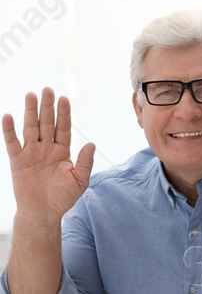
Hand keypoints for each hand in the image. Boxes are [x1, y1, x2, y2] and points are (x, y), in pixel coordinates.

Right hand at [2, 89, 93, 224]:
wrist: (43, 214)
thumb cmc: (62, 198)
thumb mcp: (80, 180)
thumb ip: (85, 162)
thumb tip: (91, 143)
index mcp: (63, 150)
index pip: (64, 127)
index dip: (64, 113)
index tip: (64, 97)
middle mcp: (47, 148)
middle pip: (47, 123)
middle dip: (47, 106)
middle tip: (47, 89)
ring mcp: (31, 153)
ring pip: (31, 128)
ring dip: (30, 112)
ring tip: (31, 95)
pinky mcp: (17, 161)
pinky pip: (12, 143)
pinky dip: (9, 130)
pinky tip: (8, 116)